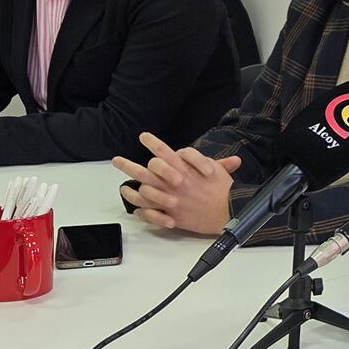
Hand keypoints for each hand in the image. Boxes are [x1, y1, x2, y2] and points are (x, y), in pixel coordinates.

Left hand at [113, 133, 240, 234]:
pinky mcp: (171, 212)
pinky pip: (148, 209)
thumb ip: (219, 163)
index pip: (164, 151)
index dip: (152, 142)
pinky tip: (135, 206)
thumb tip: (231, 159)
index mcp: (184, 168)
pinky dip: (139, 207)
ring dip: (130, 187)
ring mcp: (170, 197)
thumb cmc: (224, 192)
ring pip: (143, 189)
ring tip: (123, 185)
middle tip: (117, 161)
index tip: (144, 137)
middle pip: (146, 170)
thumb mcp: (221, 171)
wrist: (228, 212)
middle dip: (128, 164)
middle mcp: (174, 181)